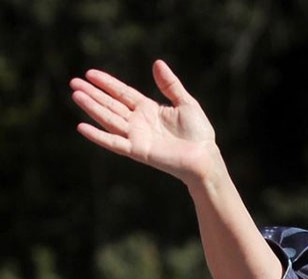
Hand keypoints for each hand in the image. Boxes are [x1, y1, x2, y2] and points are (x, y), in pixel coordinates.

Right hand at [70, 60, 220, 185]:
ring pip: (109, 119)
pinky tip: (81, 127)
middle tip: (73, 82)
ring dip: (92, 108)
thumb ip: (170, 85)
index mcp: (148, 110)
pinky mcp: (138, 150)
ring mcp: (136, 137)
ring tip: (76, 95)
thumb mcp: (186, 103)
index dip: (107, 84)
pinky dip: (98, 136)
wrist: (204, 157)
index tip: (89, 73)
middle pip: (111, 105)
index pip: (123, 94)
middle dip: (93, 94)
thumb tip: (157, 63)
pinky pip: (114, 143)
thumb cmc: (198, 133)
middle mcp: (139, 122)